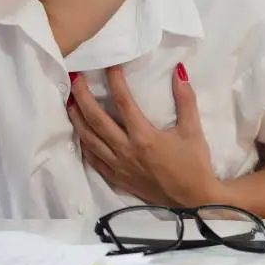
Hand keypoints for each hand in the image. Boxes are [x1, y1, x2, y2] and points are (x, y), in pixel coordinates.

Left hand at [67, 63, 221, 206]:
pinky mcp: (117, 179)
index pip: (123, 102)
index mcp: (144, 137)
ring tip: (70, 101)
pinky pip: (93, 160)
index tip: (110, 65)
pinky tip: (80, 132)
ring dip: (77, 118)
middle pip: (96, 119)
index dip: (115, 81)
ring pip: (90, 139)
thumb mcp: (193, 130)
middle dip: (83, 97)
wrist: (193, 200)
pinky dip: (84, 144)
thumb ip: (185, 99)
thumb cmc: (193, 163)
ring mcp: (118, 166)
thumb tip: (179, 70)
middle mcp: (126, 151)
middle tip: (76, 79)